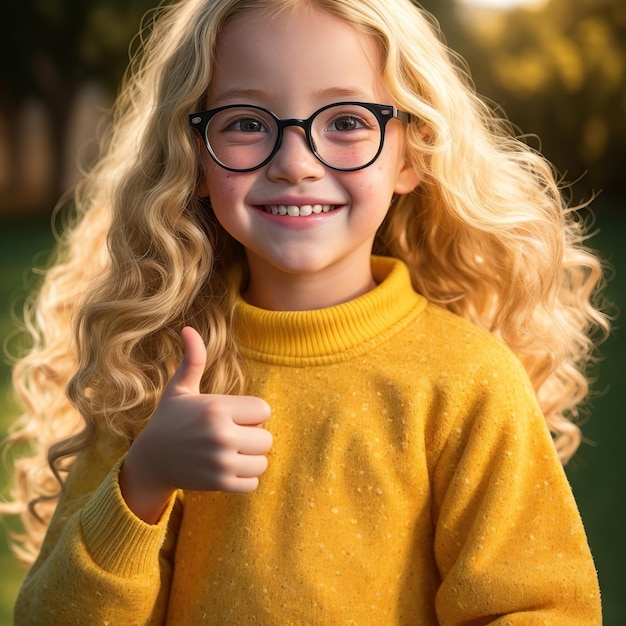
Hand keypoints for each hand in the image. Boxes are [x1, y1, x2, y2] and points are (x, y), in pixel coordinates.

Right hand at [119, 327, 271, 522]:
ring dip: (251, 459)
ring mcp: (221, 462)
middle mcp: (221, 435)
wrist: (150, 461)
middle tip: (233, 436)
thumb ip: (193, 360)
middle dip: (253, 437)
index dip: (252, 414)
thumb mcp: (180, 389)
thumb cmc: (169, 420)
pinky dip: (245, 478)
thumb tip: (189, 329)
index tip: (235, 417)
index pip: (264, 410)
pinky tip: (228, 469)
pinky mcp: (220, 484)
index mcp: (216, 408)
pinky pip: (253, 483)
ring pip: (262, 461)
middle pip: (267, 438)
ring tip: (232, 453)